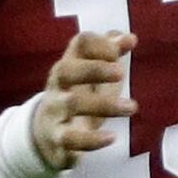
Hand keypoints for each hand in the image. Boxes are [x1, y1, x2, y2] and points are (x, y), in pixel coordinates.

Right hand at [32, 29, 135, 167]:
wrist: (45, 136)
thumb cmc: (77, 98)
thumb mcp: (95, 76)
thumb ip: (111, 54)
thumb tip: (131, 38)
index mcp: (69, 64)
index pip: (80, 44)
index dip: (101, 44)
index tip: (118, 52)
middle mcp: (57, 85)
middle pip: (66, 69)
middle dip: (94, 69)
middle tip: (121, 73)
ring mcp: (54, 112)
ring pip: (72, 103)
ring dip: (104, 104)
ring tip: (131, 107)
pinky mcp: (58, 139)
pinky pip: (70, 138)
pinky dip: (91, 139)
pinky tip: (111, 137)